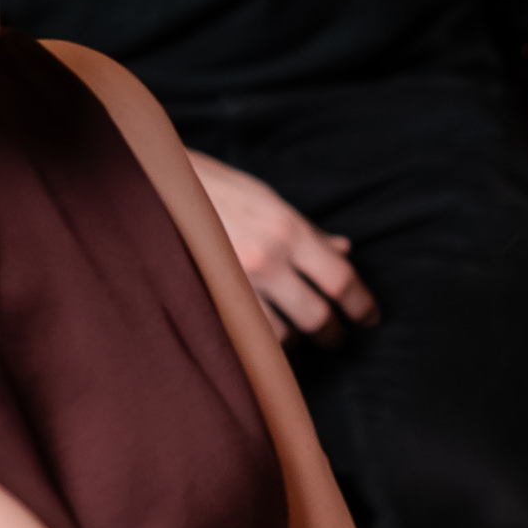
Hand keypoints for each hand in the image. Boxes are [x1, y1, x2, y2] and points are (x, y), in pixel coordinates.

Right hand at [187, 151, 383, 338]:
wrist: (157, 187)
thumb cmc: (216, 189)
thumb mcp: (268, 199)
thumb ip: (308, 232)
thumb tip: (343, 251)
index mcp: (288, 228)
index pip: (340, 279)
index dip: (361, 304)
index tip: (370, 318)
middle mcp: (267, 257)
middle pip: (317, 316)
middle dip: (333, 334)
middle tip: (336, 338)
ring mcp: (235, 282)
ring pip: (281, 335)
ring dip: (294, 339)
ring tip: (295, 334)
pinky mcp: (209, 298)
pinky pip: (246, 336)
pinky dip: (259, 340)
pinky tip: (262, 334)